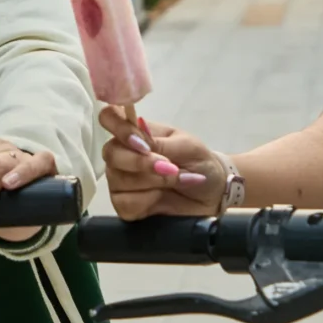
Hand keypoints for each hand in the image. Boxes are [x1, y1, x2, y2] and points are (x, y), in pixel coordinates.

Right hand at [98, 106, 224, 219]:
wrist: (213, 195)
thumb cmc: (200, 163)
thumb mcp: (188, 146)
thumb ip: (162, 143)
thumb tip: (140, 142)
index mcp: (137, 133)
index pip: (109, 117)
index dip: (118, 128)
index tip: (142, 144)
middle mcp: (123, 154)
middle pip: (109, 152)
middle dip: (140, 162)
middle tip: (169, 167)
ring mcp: (121, 181)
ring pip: (118, 180)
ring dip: (152, 182)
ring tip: (175, 181)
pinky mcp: (125, 206)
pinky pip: (125, 203)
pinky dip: (148, 201)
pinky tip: (161, 198)